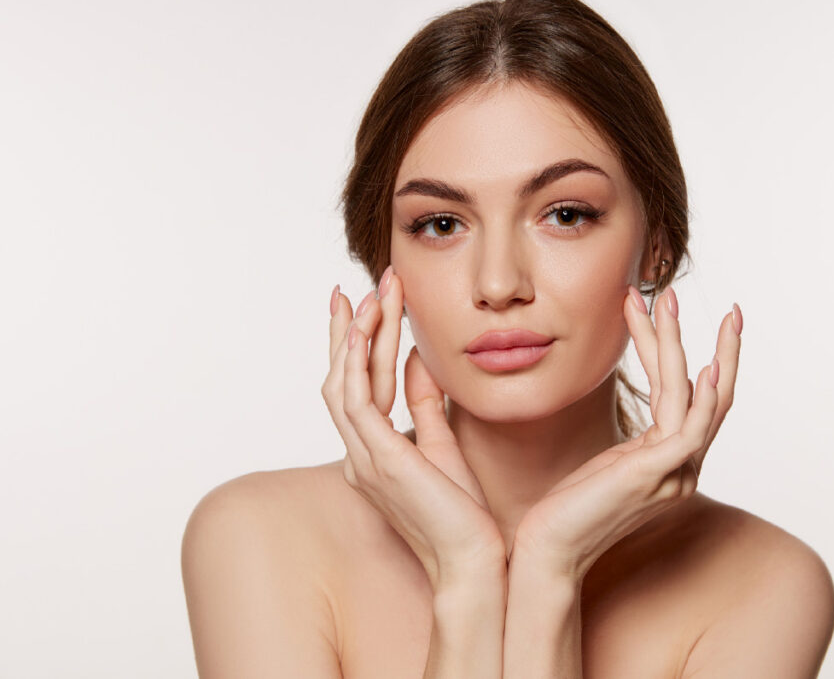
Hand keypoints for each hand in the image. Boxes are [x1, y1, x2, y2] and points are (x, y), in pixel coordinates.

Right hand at [321, 268, 505, 591]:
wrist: (475, 560)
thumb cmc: (464, 514)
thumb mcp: (442, 443)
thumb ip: (424, 401)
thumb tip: (418, 357)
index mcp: (373, 453)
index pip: (359, 387)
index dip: (360, 346)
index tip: (368, 306)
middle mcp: (359, 454)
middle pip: (343, 379)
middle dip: (350, 331)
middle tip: (358, 288)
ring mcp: (363, 457)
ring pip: (344, 382)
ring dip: (355, 335)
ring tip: (368, 293)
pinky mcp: (378, 459)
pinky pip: (356, 399)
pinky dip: (357, 360)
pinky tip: (366, 327)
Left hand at [510, 287, 742, 580]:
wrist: (548, 550)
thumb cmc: (569, 510)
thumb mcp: (606, 465)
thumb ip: (631, 444)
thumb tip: (635, 422)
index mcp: (670, 462)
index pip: (687, 396)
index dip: (681, 350)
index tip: (666, 310)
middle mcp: (682, 467)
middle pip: (710, 393)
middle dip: (715, 344)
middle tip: (712, 300)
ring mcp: (673, 473)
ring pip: (693, 396)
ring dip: (681, 343)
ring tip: (669, 300)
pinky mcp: (655, 476)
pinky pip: (690, 429)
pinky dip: (702, 397)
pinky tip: (704, 366)